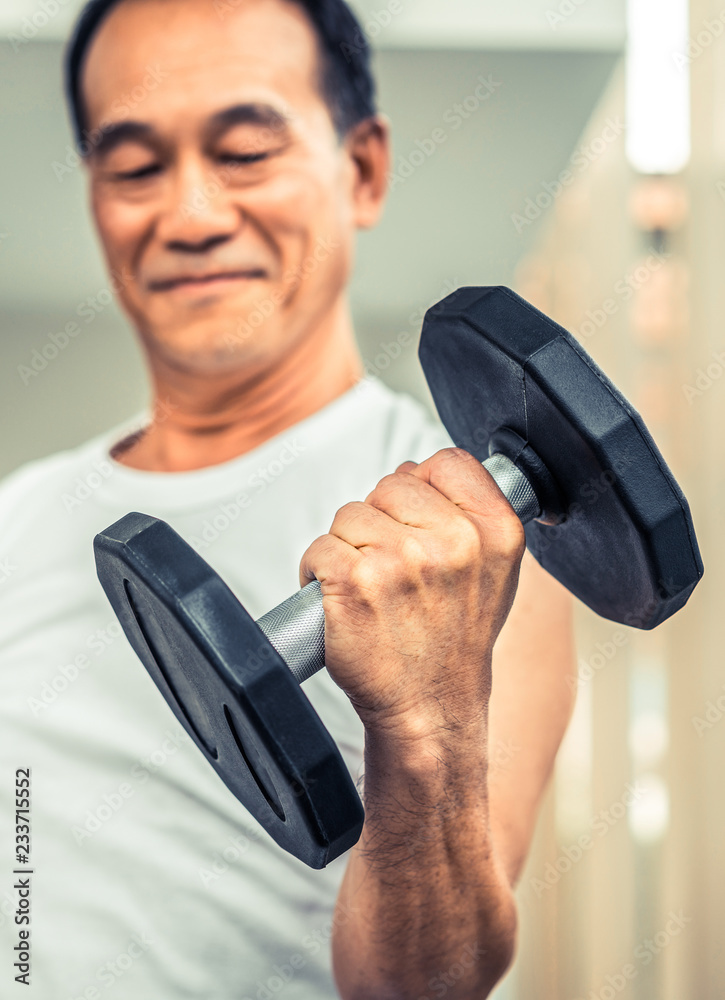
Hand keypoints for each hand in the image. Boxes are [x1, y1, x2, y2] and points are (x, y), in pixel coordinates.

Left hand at [299, 448, 525, 742]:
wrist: (429, 708)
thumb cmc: (453, 643)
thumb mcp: (494, 572)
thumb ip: (471, 514)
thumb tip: (426, 471)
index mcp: (495, 531)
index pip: (446, 463)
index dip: (422, 489)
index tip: (419, 523)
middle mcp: (453, 542)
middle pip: (390, 484)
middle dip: (382, 521)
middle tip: (396, 572)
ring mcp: (401, 561)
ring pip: (350, 515)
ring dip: (349, 548)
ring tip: (373, 590)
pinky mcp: (353, 582)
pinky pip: (319, 548)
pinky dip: (318, 573)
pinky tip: (343, 601)